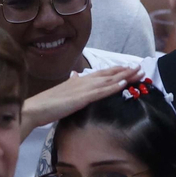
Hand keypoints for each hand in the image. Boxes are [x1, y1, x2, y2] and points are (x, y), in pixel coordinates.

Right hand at [20, 65, 141, 135]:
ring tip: (138, 72)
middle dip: (125, 71)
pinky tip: (124, 83)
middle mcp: (83, 81)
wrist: (35, 109)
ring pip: (109, 81)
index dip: (116, 70)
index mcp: (79, 80)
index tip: (128, 67)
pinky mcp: (82, 98)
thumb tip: (75, 75)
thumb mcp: (62, 90)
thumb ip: (71, 82)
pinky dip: (114, 87)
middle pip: (108, 74)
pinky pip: (102, 92)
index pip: (101, 73)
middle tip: (140, 67)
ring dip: (125, 76)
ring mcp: (83, 89)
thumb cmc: (47, 103)